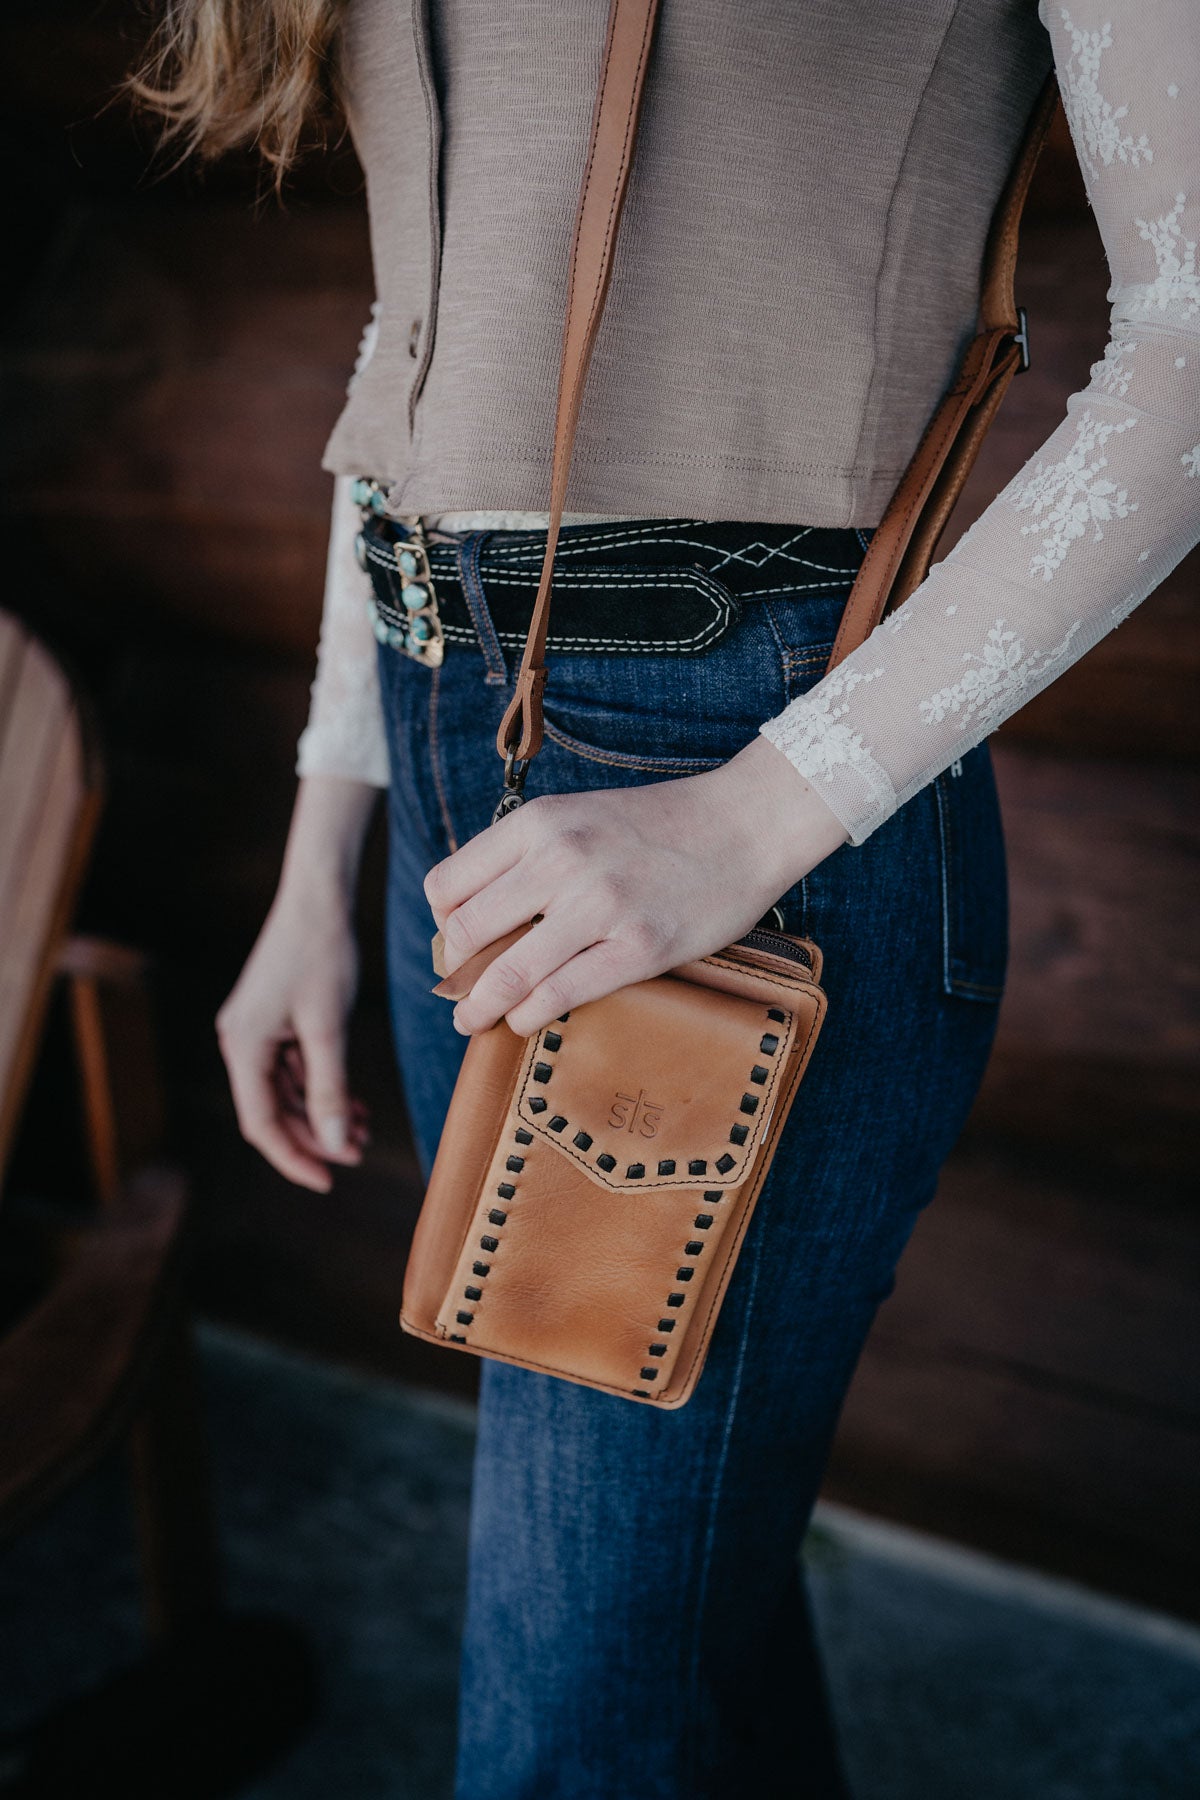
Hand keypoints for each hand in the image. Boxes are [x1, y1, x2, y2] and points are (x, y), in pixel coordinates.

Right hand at [217, 776, 376, 1191]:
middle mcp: (240, 1041)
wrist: (320, 898)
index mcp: (242, 1045)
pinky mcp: (273, 1019)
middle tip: (361, 1153)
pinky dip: (322, 1087)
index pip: (261, 1122)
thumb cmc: (323, 955)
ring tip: (365, 1129)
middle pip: (272, 1110)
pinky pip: (293, 1068)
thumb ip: (329, 1090)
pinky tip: (354, 1102)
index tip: (329, 1181)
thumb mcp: (329, 1028)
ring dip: (322, 1113)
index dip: (294, 1157)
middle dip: (315, 1136)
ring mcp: (255, 1030)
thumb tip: (337, 1146)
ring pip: (286, 1092)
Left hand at [425, 735, 848, 1036]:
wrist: (744, 824)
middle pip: (465, 934)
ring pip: (507, 974)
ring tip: (474, 1021)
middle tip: (458, 993)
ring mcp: (599, 904)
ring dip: (480, 1009)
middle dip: (453, 974)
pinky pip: (559, 994)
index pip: (448, 885)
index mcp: (538, 823)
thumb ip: (528, 855)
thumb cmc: (659, 826)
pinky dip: (530, 1015)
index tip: (456, 945)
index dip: (442, 924)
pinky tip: (527, 1019)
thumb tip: (477, 916)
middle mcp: (560, 859)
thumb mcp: (578, 815)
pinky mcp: (637, 946)